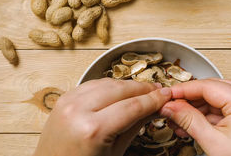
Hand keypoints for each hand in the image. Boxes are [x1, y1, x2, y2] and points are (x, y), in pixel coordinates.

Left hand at [33, 78, 171, 155]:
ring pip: (106, 82)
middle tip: (159, 91)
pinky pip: (92, 84)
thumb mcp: (115, 152)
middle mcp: (78, 110)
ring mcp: (68, 102)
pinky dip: (108, 85)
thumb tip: (155, 108)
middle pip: (120, 89)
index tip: (166, 95)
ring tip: (143, 90)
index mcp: (93, 129)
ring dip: (127, 85)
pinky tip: (120, 90)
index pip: (132, 106)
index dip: (153, 99)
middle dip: (142, 88)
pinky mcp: (63, 98)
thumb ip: (135, 126)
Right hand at [160, 79, 230, 155]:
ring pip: (219, 97)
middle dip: (190, 99)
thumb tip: (170, 106)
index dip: (183, 90)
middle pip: (213, 89)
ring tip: (179, 120)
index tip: (167, 95)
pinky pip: (227, 107)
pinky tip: (194, 124)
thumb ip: (189, 120)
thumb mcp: (213, 143)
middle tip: (170, 107)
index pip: (207, 86)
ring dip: (198, 108)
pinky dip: (210, 115)